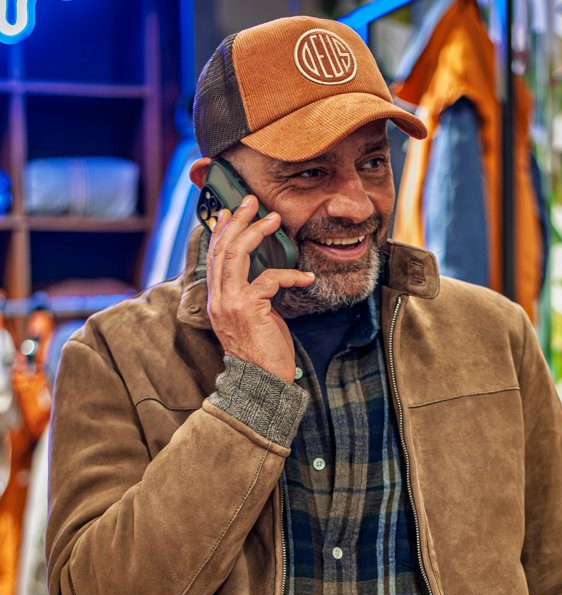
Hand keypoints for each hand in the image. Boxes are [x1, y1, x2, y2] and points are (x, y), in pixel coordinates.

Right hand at [206, 195, 314, 382]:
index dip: (221, 231)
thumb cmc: (261, 354)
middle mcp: (218, 298)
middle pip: (223, 247)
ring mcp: (230, 302)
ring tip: (274, 219)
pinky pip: (269, 278)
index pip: (214, 257)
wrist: (260, 384)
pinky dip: (291, 274)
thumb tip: (265, 276)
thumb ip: (251, 296)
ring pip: (237, 254)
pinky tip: (306, 276)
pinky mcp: (248, 308)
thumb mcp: (252, 319)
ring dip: (256, 231)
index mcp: (217, 300)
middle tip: (252, 201)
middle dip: (238, 220)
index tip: (230, 211)